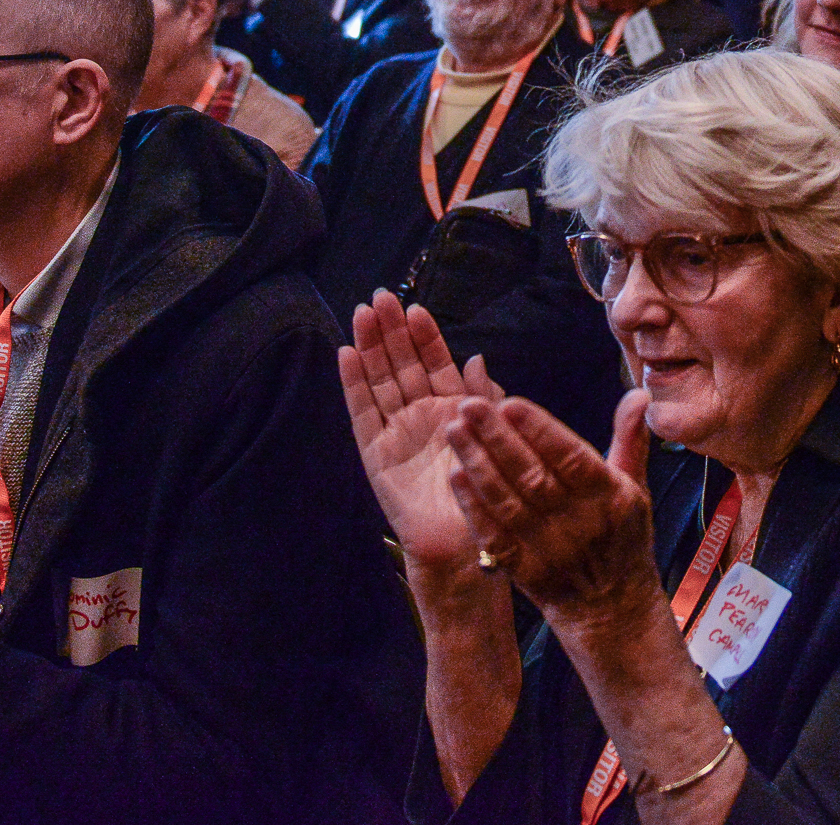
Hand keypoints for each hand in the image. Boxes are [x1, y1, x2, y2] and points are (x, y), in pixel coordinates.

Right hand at [338, 290, 504, 570]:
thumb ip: (484, 397)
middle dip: (391, 331)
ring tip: (361, 314)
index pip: (435, 362)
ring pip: (380, 380)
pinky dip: (353, 385)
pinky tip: (345, 355)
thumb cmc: (485, 494)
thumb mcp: (493, 437)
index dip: (424, 336)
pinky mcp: (376, 454)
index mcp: (453, 409)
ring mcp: (397, 432)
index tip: (415, 307)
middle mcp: (421, 415)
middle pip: (402, 364)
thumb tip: (477, 356)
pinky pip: (362, 413)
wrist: (463, 543)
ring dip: (369, 348)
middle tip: (380, 296)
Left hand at [446, 389, 656, 628]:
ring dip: (478, 465)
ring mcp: (549, 549)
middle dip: (498, 438)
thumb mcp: (636, 487)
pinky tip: (455, 477)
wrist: (612, 607)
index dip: (540, 430)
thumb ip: (630, 438)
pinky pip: (494, 536)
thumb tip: (638, 392)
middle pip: (533, 476)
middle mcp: (579, 522)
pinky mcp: (524, 570)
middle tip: (469, 404)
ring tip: (454, 431)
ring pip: (508, 502)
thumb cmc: (623, 537)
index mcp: (609, 497)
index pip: (570, 457)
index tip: (510, 403)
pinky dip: (473, 507)